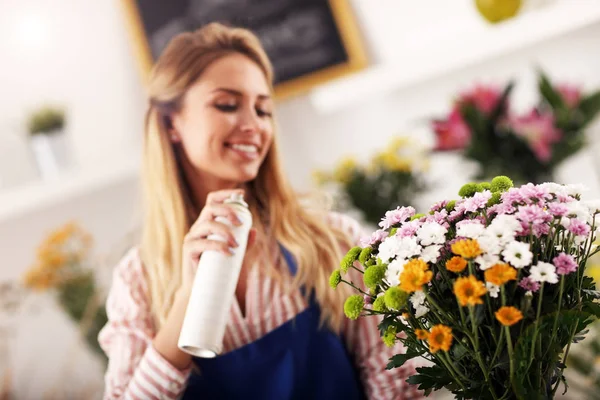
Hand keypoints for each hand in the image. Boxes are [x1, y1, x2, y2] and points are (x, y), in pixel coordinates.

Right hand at [153, 188, 255, 369]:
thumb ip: (245, 243)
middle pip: (210, 208)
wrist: (202, 290)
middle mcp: (198, 227)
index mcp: (208, 223)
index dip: (225, 194)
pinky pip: (202, 243)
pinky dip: (218, 246)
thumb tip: (255, 230)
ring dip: (225, 231)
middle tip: (241, 222)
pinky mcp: (188, 250)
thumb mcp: (235, 254)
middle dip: (227, 210)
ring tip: (236, 245)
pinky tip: (229, 253)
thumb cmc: (218, 269)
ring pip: (207, 224)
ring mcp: (192, 237)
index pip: (213, 201)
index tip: (241, 194)